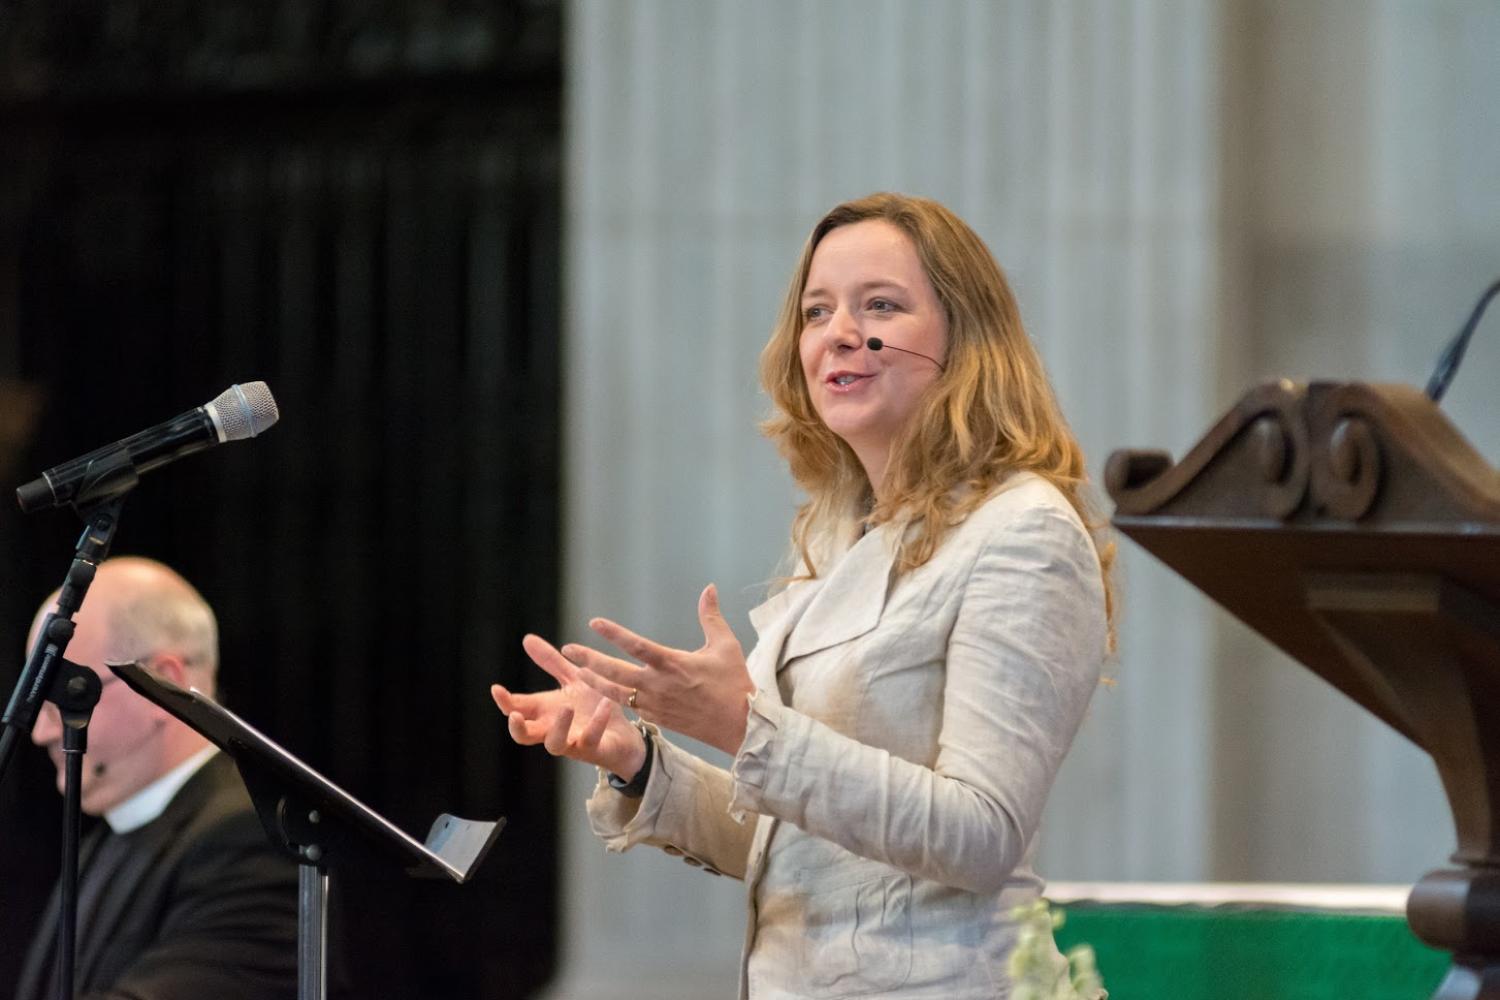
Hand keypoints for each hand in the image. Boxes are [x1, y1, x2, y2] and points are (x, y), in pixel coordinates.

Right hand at [492, 634, 645, 777]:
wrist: (625, 732)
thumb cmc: (593, 706)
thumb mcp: (572, 679)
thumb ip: (551, 662)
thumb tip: (527, 638)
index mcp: (545, 712)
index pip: (517, 709)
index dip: (504, 701)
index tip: (496, 688)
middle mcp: (553, 730)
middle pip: (525, 736)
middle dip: (517, 727)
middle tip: (514, 715)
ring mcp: (572, 742)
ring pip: (555, 744)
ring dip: (559, 727)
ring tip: (566, 707)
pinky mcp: (594, 749)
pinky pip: (591, 739)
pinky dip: (597, 722)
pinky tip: (605, 704)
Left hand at [566, 584, 754, 755]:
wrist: (739, 726)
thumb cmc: (735, 683)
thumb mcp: (726, 645)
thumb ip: (711, 616)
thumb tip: (709, 588)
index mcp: (674, 664)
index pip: (637, 646)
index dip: (614, 634)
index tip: (594, 622)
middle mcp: (659, 685)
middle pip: (616, 672)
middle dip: (589, 660)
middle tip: (568, 649)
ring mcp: (655, 704)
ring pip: (616, 693)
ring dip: (594, 682)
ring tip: (576, 673)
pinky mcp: (657, 718)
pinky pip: (630, 706)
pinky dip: (614, 698)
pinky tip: (603, 691)